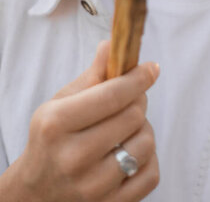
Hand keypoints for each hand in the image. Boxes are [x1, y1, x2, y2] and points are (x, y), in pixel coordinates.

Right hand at [12, 41, 159, 201]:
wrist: (34, 195)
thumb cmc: (50, 141)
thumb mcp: (59, 104)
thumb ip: (91, 76)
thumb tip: (111, 45)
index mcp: (57, 124)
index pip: (113, 94)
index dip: (138, 77)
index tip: (151, 68)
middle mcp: (73, 157)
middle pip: (133, 115)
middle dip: (138, 99)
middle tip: (132, 97)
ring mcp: (91, 187)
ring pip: (145, 144)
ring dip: (144, 129)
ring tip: (128, 127)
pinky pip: (150, 174)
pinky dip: (149, 159)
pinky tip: (132, 151)